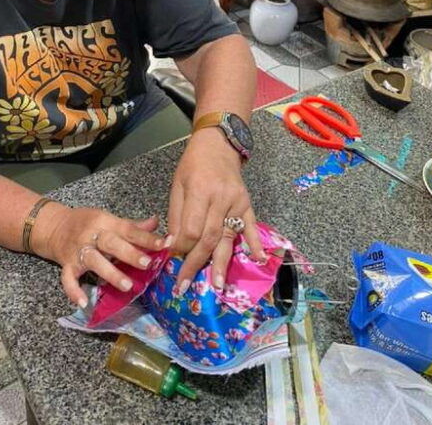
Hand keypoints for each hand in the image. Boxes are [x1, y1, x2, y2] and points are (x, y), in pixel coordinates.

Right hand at [32, 204, 165, 307]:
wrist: (54, 226)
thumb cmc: (87, 223)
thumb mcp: (109, 220)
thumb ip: (132, 225)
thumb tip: (156, 223)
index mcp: (105, 222)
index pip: (128, 229)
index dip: (147, 237)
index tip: (165, 244)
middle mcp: (91, 235)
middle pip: (111, 243)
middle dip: (130, 253)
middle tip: (148, 264)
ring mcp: (78, 250)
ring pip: (93, 260)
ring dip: (110, 273)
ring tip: (127, 286)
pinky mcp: (66, 264)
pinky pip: (68, 278)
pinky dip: (74, 290)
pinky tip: (83, 303)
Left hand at [167, 129, 263, 294]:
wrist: (218, 145)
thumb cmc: (192, 165)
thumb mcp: (177, 185)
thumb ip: (176, 215)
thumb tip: (173, 244)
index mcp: (199, 190)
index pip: (191, 227)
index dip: (181, 246)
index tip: (173, 259)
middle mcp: (220, 198)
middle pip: (209, 237)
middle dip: (196, 263)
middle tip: (185, 285)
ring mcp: (237, 202)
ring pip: (228, 236)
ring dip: (222, 263)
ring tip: (217, 285)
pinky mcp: (247, 204)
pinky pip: (251, 226)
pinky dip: (255, 244)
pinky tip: (258, 260)